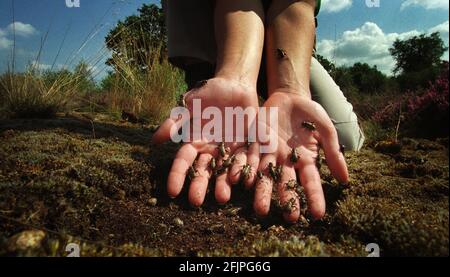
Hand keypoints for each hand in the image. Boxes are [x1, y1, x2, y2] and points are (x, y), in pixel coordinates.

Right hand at [152, 77, 259, 205]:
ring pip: (225, 170)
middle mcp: (211, 151)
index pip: (183, 162)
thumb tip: (154, 141)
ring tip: (222, 198)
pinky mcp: (248, 146)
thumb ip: (175, 121)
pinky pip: (247, 159)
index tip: (172, 192)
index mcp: (195, 143)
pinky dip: (247, 169)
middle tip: (195, 202)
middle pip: (204, 171)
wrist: (234, 85)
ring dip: (224, 184)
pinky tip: (247, 181)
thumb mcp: (190, 104)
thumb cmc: (207, 94)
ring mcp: (230, 151)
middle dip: (199, 186)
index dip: (177, 176)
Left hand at [254, 91, 348, 221]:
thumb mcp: (325, 130)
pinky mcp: (255, 143)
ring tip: (260, 210)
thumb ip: (332, 152)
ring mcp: (269, 153)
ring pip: (264, 175)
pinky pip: (248, 157)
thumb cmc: (310, 114)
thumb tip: (345, 180)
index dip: (315, 197)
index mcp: (305, 160)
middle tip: (288, 218)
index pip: (311, 182)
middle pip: (285, 183)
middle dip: (286, 200)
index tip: (318, 215)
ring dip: (261, 192)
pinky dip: (243, 168)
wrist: (289, 97)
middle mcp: (286, 162)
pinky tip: (238, 180)